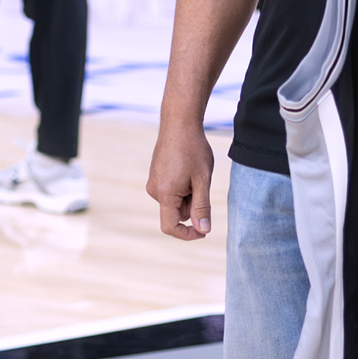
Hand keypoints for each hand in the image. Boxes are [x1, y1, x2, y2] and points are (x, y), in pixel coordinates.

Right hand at [147, 118, 217, 239]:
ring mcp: (153, 183)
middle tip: (200, 181)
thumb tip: (204, 230)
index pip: (170, 227)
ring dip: (188, 194)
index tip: (204, 231)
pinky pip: (171, 192)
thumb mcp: (202, 180)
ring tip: (193, 172)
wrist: (179, 124)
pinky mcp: (155, 177)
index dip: (187, 234)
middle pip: (177, 213)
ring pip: (175, 202)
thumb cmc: (193, 149)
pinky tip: (186, 168)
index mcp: (165, 193)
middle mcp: (154, 191)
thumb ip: (202, 207)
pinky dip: (182, 187)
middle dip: (192, 204)